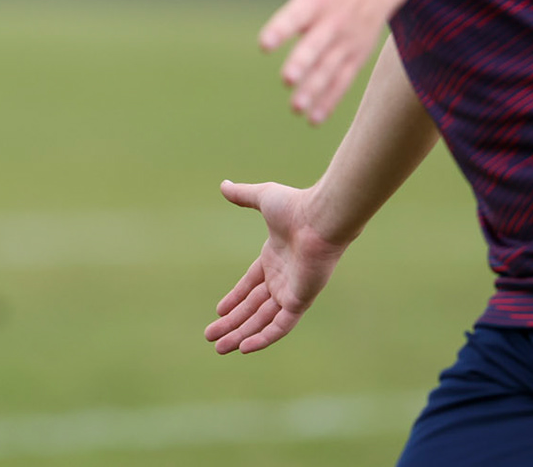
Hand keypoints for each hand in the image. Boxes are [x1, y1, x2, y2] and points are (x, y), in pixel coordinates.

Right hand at [203, 179, 343, 353]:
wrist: (321, 218)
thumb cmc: (295, 206)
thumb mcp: (262, 198)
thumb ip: (243, 196)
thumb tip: (223, 185)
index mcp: (273, 258)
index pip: (250, 285)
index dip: (235, 299)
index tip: (218, 311)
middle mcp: (282, 278)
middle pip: (252, 307)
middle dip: (231, 323)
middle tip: (211, 337)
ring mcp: (291, 291)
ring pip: (262, 320)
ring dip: (241, 334)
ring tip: (220, 348)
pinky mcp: (300, 300)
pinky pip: (280, 325)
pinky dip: (263, 338)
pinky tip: (244, 348)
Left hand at [231, 0, 387, 123]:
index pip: (295, 15)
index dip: (280, 29)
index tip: (263, 45)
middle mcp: (332, 22)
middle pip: (316, 45)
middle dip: (303, 63)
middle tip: (286, 80)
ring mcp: (346, 42)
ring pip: (329, 68)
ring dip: (314, 89)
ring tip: (295, 108)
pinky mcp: (355, 57)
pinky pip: (342, 81)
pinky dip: (329, 100)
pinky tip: (312, 119)